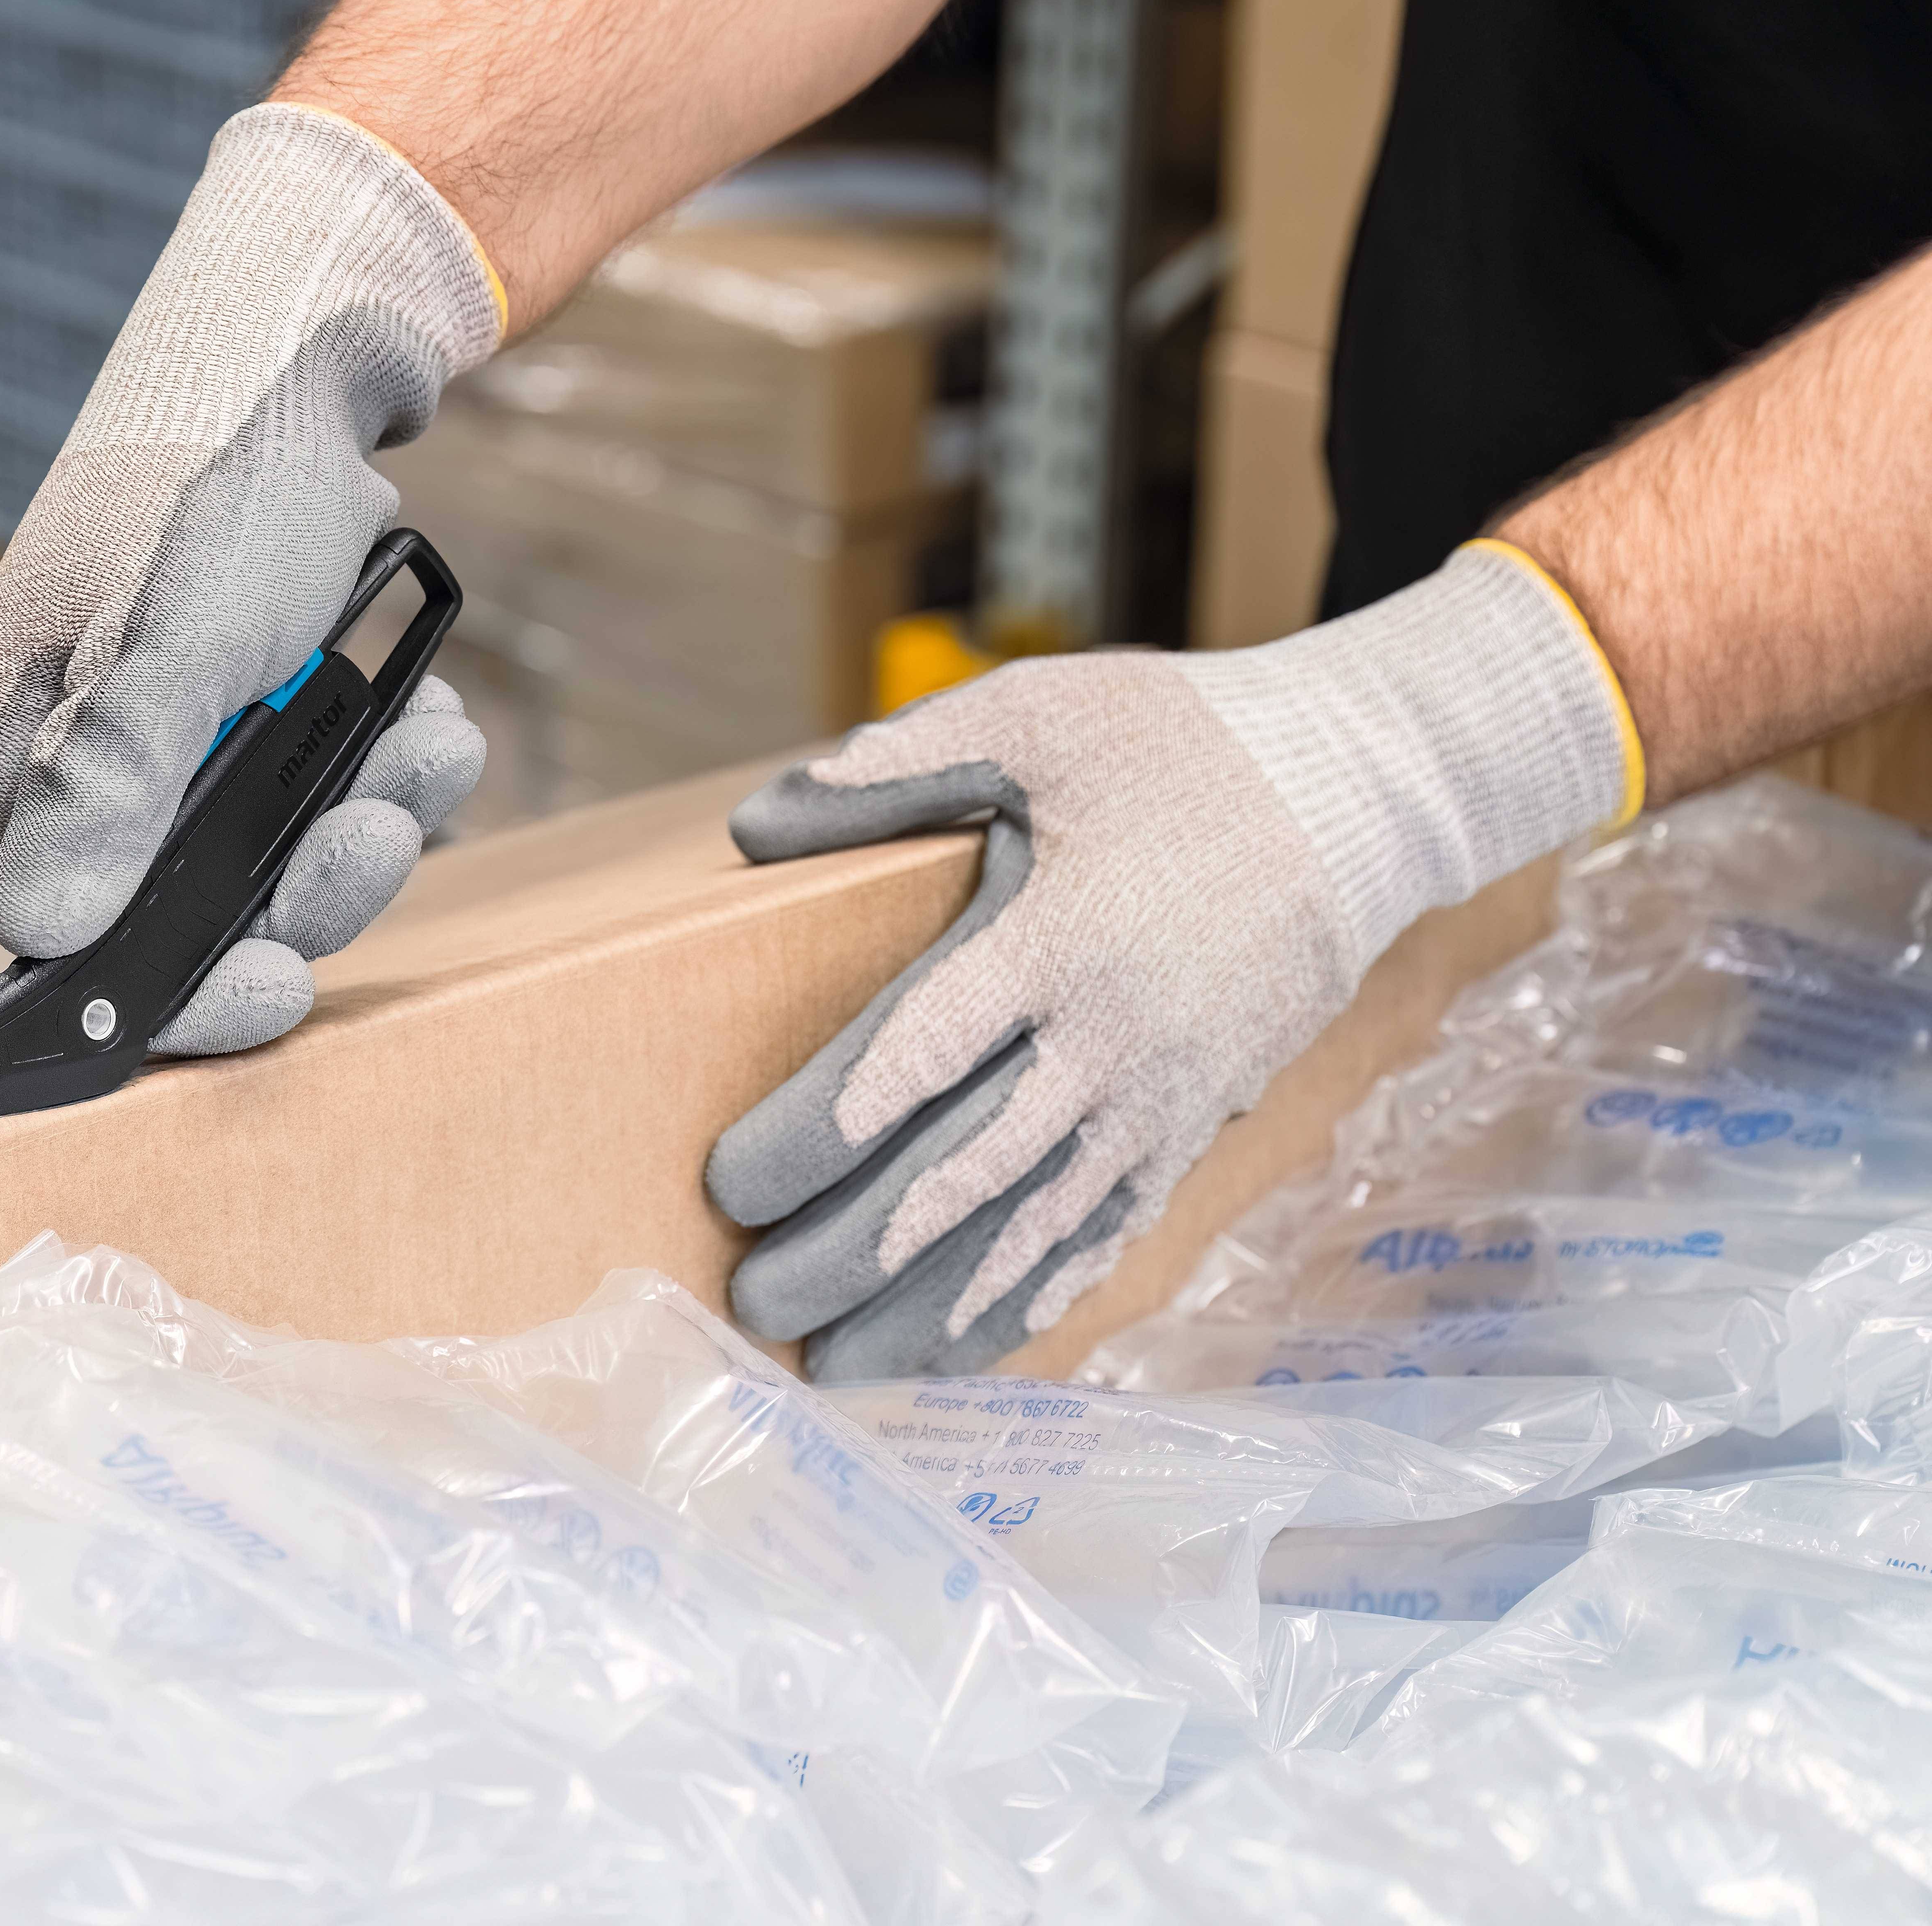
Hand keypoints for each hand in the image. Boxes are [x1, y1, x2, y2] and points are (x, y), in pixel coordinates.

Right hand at [0, 105, 500, 1054]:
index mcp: (15, 755)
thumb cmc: (215, 481)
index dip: (183, 988)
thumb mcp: (165, 639)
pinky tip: (424, 709)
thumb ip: (108, 783)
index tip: (281, 985)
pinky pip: (321, 793)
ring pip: (276, 856)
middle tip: (386, 829)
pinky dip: (384, 765)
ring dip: (370, 818)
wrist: (303, 352)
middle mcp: (79, 764)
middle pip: (193, 914)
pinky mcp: (247, 711)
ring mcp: (169, 739)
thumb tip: (37, 933)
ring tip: (431, 743)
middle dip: (312, 883)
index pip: (78, 943)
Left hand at [708, 543, 1640, 1378]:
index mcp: (1056, 941)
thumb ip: (893, 768)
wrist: (1355, 797)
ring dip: (924, 1309)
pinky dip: (1025, 1302)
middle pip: (960, 1173)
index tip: (730, 1184)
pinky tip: (954, 1355)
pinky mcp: (1190, 1128)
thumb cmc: (1178, 746)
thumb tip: (754, 821)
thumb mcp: (1037, 718)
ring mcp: (1157, 1100)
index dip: (820, 1131)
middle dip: (849, 1251)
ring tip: (828, 1367)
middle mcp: (1108, 1043)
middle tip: (748, 1301)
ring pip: (1025, 1231)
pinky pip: (1100, 1237)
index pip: (917, 1058)